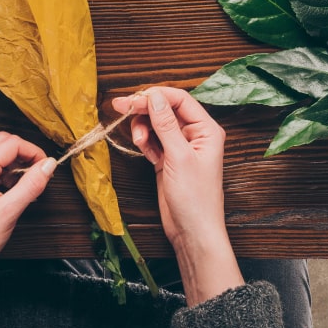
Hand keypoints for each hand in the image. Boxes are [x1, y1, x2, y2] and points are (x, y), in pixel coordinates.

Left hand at [0, 132, 56, 314]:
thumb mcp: (9, 212)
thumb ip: (31, 185)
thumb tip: (47, 165)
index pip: (11, 143)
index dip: (33, 151)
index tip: (45, 166)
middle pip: (1, 142)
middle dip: (23, 153)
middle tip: (37, 172)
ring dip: (12, 163)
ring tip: (25, 185)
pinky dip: (1, 172)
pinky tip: (10, 190)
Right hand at [113, 87, 242, 305]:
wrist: (192, 232)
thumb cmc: (195, 198)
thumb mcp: (179, 157)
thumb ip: (166, 124)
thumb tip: (154, 96)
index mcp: (206, 130)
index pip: (180, 99)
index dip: (155, 95)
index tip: (133, 98)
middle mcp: (195, 135)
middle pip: (166, 109)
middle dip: (144, 108)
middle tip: (120, 107)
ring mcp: (181, 147)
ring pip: (157, 124)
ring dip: (143, 126)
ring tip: (139, 140)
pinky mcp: (168, 159)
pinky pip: (153, 140)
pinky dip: (145, 141)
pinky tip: (143, 148)